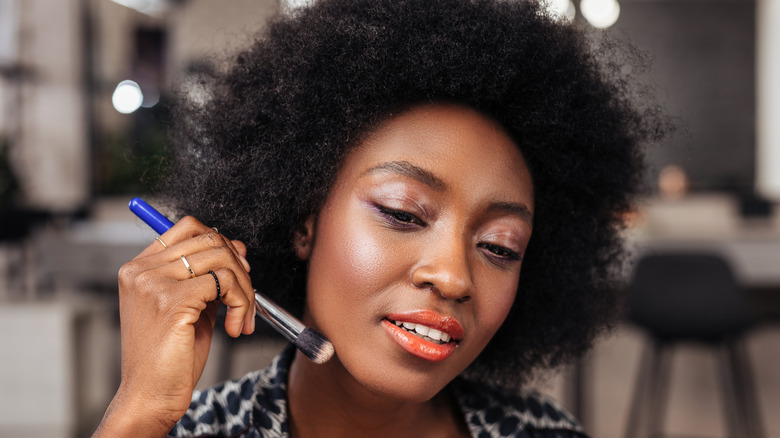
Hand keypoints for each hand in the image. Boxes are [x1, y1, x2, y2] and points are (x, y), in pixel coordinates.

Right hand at [94, 216, 254, 436]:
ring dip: (245, 289)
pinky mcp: (172, 300)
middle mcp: (142, 270)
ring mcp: (154, 283)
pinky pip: (225, 282)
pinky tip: (234, 327)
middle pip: (210, 238)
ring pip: (222, 258)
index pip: (188, 227)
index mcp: (140, 268)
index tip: (236, 270)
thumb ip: (208, 276)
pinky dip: (241, 303)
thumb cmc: (169, 357)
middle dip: (239, 266)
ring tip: (242, 317)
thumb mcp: (191, 306)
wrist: (150, 396)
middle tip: (246, 297)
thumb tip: (238, 248)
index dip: (221, 242)